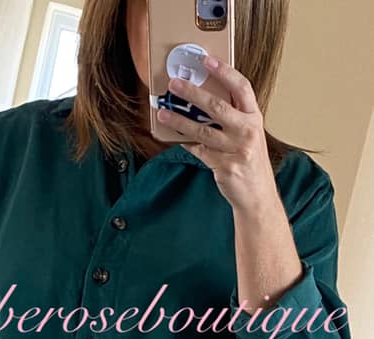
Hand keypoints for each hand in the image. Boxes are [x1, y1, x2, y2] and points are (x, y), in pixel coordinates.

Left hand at [157, 55, 277, 212]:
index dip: (225, 72)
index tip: (208, 61)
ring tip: (164, 113)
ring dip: (179, 121)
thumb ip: (233, 119)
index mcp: (254, 118)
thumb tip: (203, 102)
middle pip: (217, 106)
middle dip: (192, 93)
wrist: (258, 195)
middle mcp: (247, 131)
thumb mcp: (248, 135)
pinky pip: (199, 151)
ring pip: (202, 130)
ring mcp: (237, 150)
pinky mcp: (224, 167)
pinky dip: (186, 144)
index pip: (242, 88)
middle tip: (174, 85)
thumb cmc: (250, 162)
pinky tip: (175, 138)